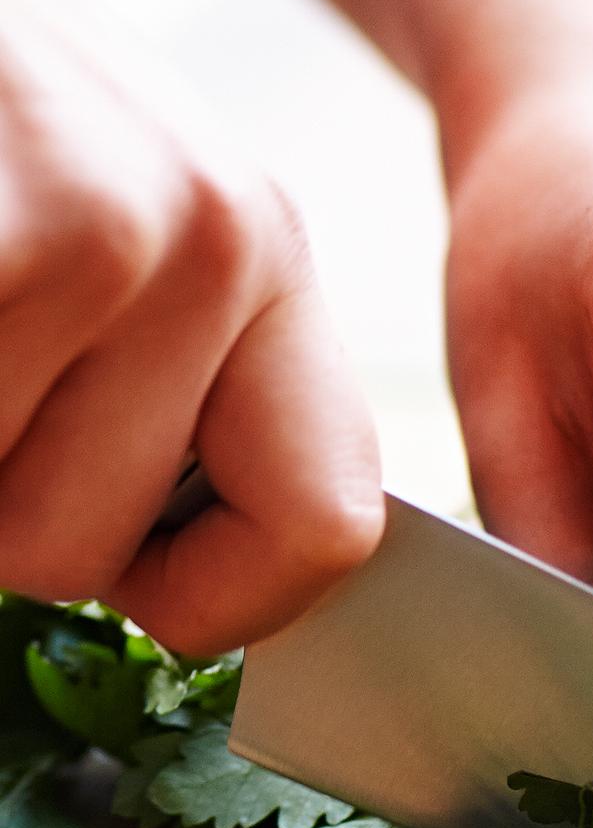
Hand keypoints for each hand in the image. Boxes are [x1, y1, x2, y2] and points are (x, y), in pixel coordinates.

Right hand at [0, 0, 382, 652]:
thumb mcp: (118, 226)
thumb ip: (166, 388)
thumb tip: (164, 583)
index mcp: (267, 258)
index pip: (326, 525)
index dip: (216, 602)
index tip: (133, 582)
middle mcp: (219, 242)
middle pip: (89, 557)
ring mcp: (100, 230)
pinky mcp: (1, 232)